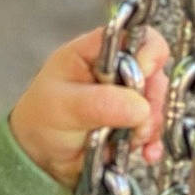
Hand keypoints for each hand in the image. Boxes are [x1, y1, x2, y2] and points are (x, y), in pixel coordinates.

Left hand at [8, 26, 170, 187]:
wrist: (38, 157)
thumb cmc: (42, 120)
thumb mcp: (64, 107)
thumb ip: (101, 103)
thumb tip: (141, 107)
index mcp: (96, 52)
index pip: (136, 37)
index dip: (146, 54)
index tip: (141, 77)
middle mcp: (116, 69)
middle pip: (154, 71)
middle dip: (149, 98)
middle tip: (137, 120)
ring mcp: (126, 96)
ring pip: (156, 102)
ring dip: (150, 124)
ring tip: (134, 140)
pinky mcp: (131, 121)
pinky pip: (154, 127)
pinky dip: (153, 140)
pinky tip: (148, 153)